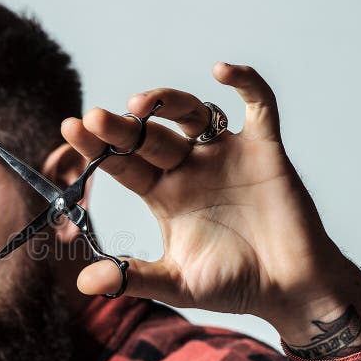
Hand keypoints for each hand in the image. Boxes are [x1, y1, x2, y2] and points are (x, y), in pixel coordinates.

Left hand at [64, 62, 360, 339]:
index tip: (71, 128)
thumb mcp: (176, 283)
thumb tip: (83, 284)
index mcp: (163, 194)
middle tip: (96, 119)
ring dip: (167, 102)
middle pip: (149, 137)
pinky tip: (221, 71)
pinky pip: (258, 106)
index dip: (98, 147)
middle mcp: (189, 168)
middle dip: (122, 128)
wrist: (289, 290)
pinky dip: (245, 84)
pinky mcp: (264, 150)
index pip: (123, 164)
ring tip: (139, 104)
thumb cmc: (233, 285)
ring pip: (192, 114)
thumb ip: (133, 278)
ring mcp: (225, 156)